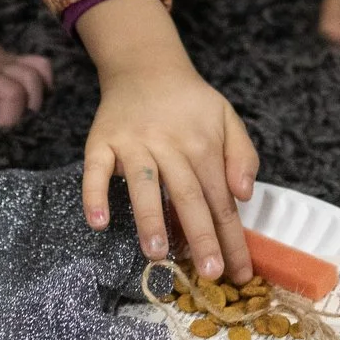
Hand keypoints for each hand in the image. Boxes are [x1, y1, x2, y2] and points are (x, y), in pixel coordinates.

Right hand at [77, 0, 260, 280]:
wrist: (145, 65)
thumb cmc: (190, 103)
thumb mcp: (227, 118)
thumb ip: (242, 155)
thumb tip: (244, 195)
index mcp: (203, 144)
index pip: (221, 199)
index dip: (231, 237)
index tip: (239, 274)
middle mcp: (170, 145)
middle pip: (188, 196)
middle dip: (200, 237)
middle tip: (209, 274)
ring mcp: (133, 143)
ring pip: (144, 184)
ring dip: (150, 219)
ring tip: (157, 254)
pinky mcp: (101, 142)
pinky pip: (96, 170)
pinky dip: (95, 194)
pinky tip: (99, 222)